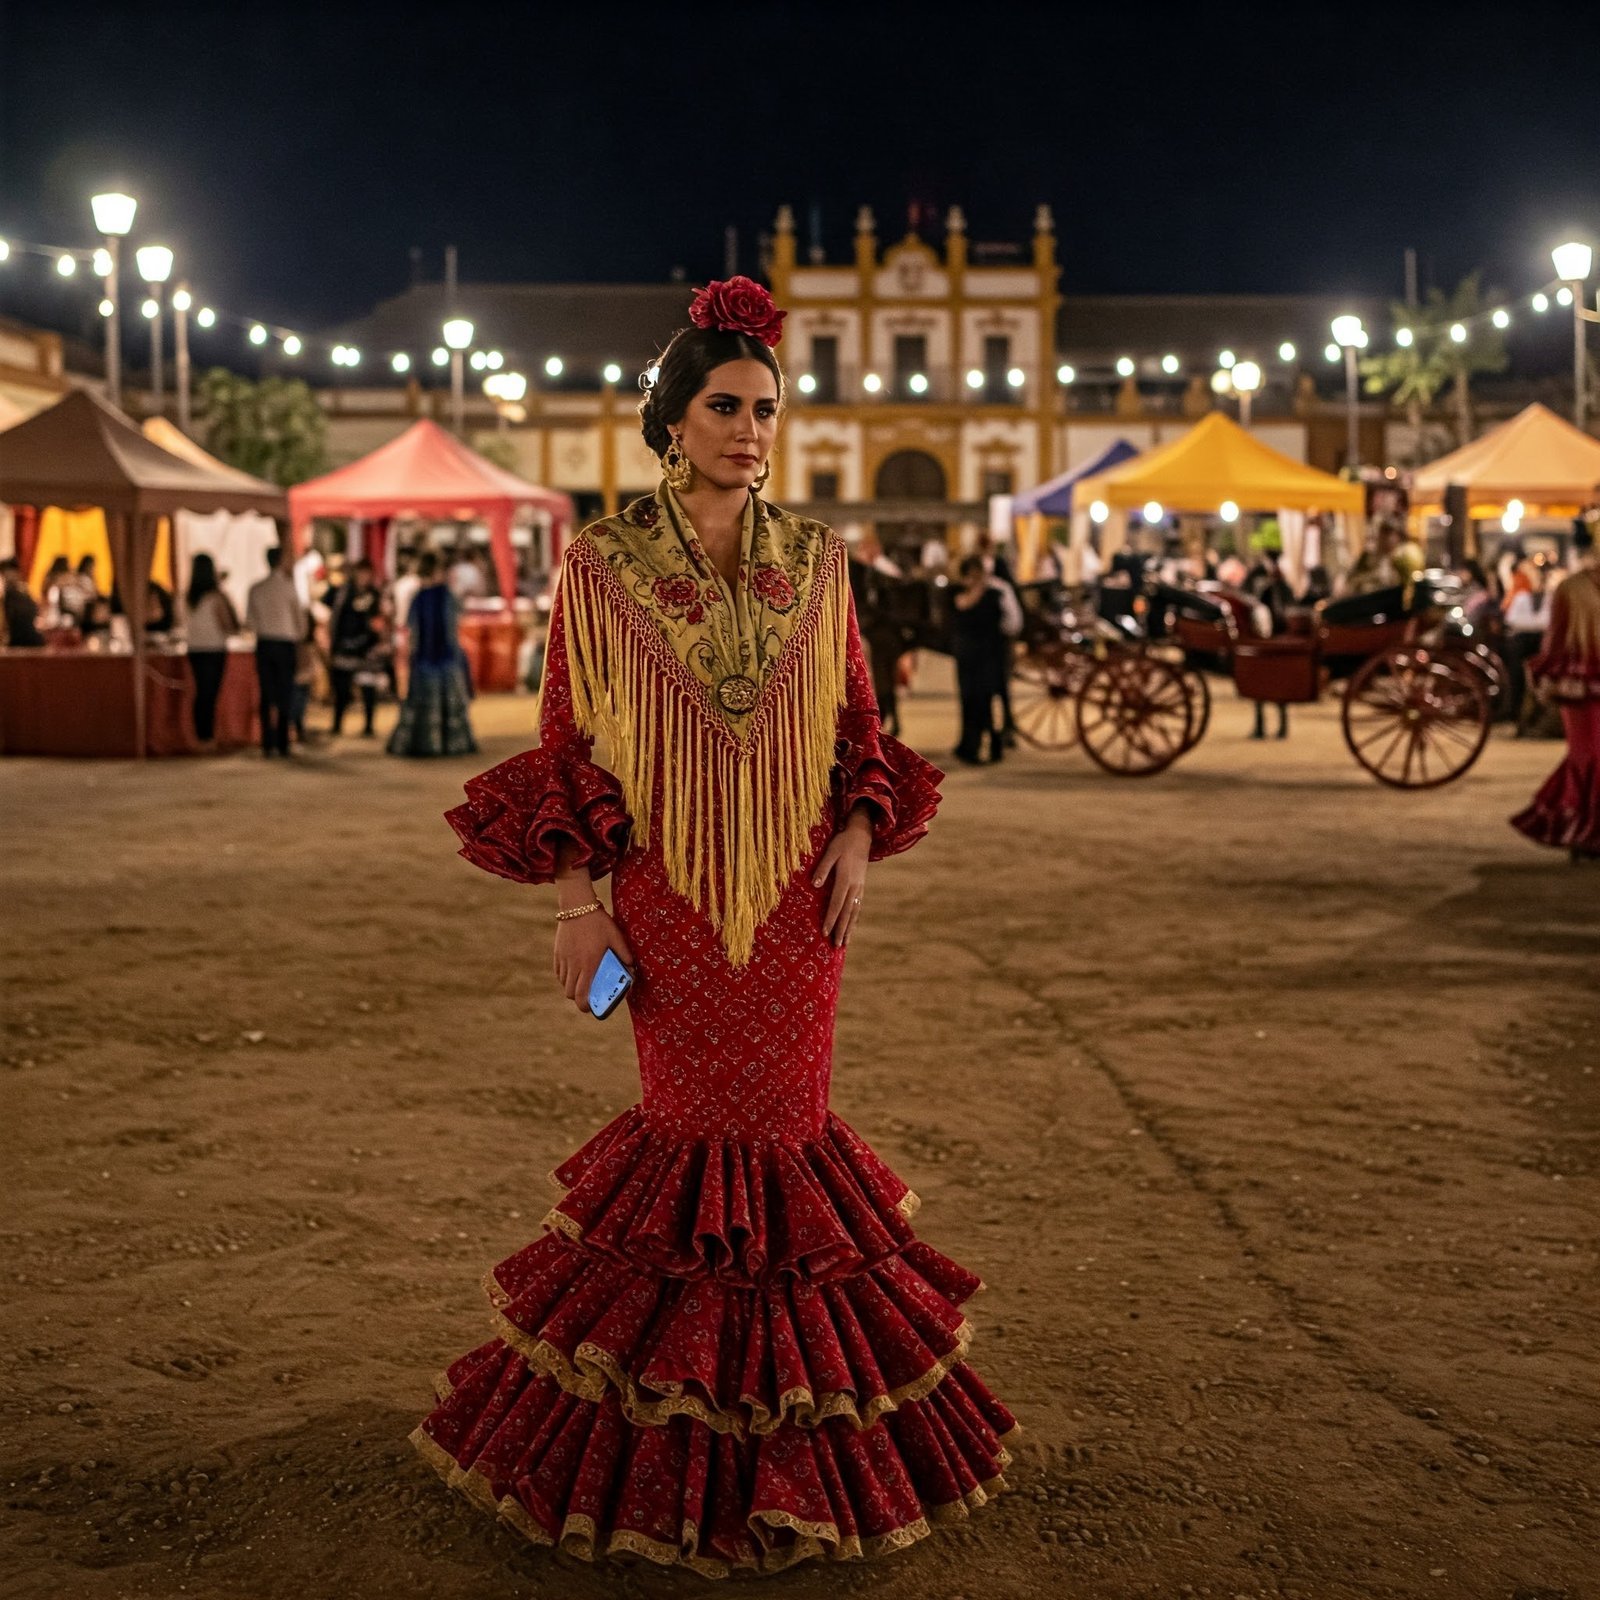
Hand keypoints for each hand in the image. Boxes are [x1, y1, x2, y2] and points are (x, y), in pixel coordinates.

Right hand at [553, 905, 634, 1013]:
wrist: (578, 906)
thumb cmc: (599, 922)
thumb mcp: (616, 936)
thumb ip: (624, 954)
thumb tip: (631, 968)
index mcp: (589, 963)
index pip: (581, 994)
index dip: (585, 1006)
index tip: (591, 1008)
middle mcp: (574, 964)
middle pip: (570, 993)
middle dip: (578, 999)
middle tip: (588, 997)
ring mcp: (564, 959)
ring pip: (564, 983)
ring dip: (572, 987)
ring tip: (582, 982)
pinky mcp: (557, 952)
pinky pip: (559, 972)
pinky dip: (565, 977)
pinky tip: (574, 971)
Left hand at [812, 807, 872, 947]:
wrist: (861, 835)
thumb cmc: (843, 842)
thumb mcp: (831, 851)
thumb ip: (823, 868)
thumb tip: (815, 885)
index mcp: (846, 879)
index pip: (837, 904)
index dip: (830, 919)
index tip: (825, 932)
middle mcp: (855, 886)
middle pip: (847, 912)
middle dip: (841, 930)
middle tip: (836, 946)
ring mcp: (860, 887)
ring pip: (854, 912)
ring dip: (849, 928)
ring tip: (845, 943)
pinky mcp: (862, 885)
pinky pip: (858, 906)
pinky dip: (854, 918)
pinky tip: (851, 926)